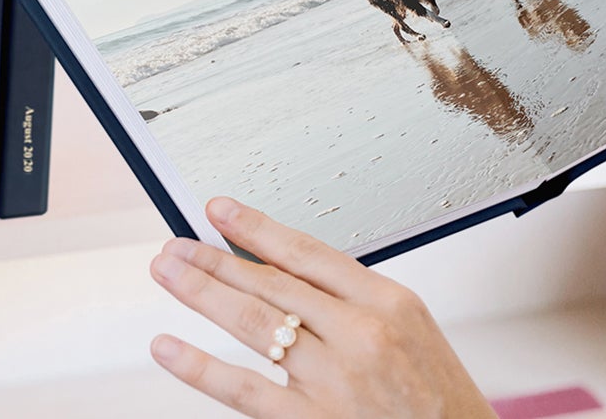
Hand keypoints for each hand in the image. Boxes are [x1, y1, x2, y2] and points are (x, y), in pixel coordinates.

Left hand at [148, 197, 496, 418]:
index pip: (307, 252)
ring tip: (168, 272)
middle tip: (178, 243)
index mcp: (388, 300)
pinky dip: (199, 366)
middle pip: (273, 283)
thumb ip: (356, 300)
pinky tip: (169, 346)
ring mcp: (334, 378)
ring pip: (254, 323)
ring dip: (203, 293)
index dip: (257, 229)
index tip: (221, 211)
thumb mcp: (410, 328)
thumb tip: (288, 276)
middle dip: (217, 259)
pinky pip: (243, 389)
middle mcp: (360, 333)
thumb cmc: (437, 395)